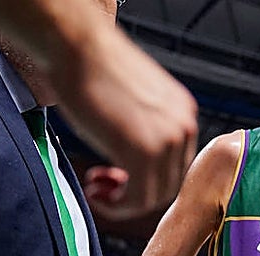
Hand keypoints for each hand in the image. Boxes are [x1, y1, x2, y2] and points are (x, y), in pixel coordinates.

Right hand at [51, 22, 196, 220]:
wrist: (75, 45)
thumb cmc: (91, 67)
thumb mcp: (133, 102)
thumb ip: (146, 128)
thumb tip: (137, 159)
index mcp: (184, 113)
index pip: (176, 165)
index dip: (146, 179)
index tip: (115, 176)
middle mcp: (184, 127)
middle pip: (168, 184)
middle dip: (134, 193)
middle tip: (102, 186)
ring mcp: (167, 141)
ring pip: (153, 196)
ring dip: (122, 201)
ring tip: (95, 188)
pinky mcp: (144, 152)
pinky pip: (137, 199)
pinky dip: (116, 205)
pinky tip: (95, 191)